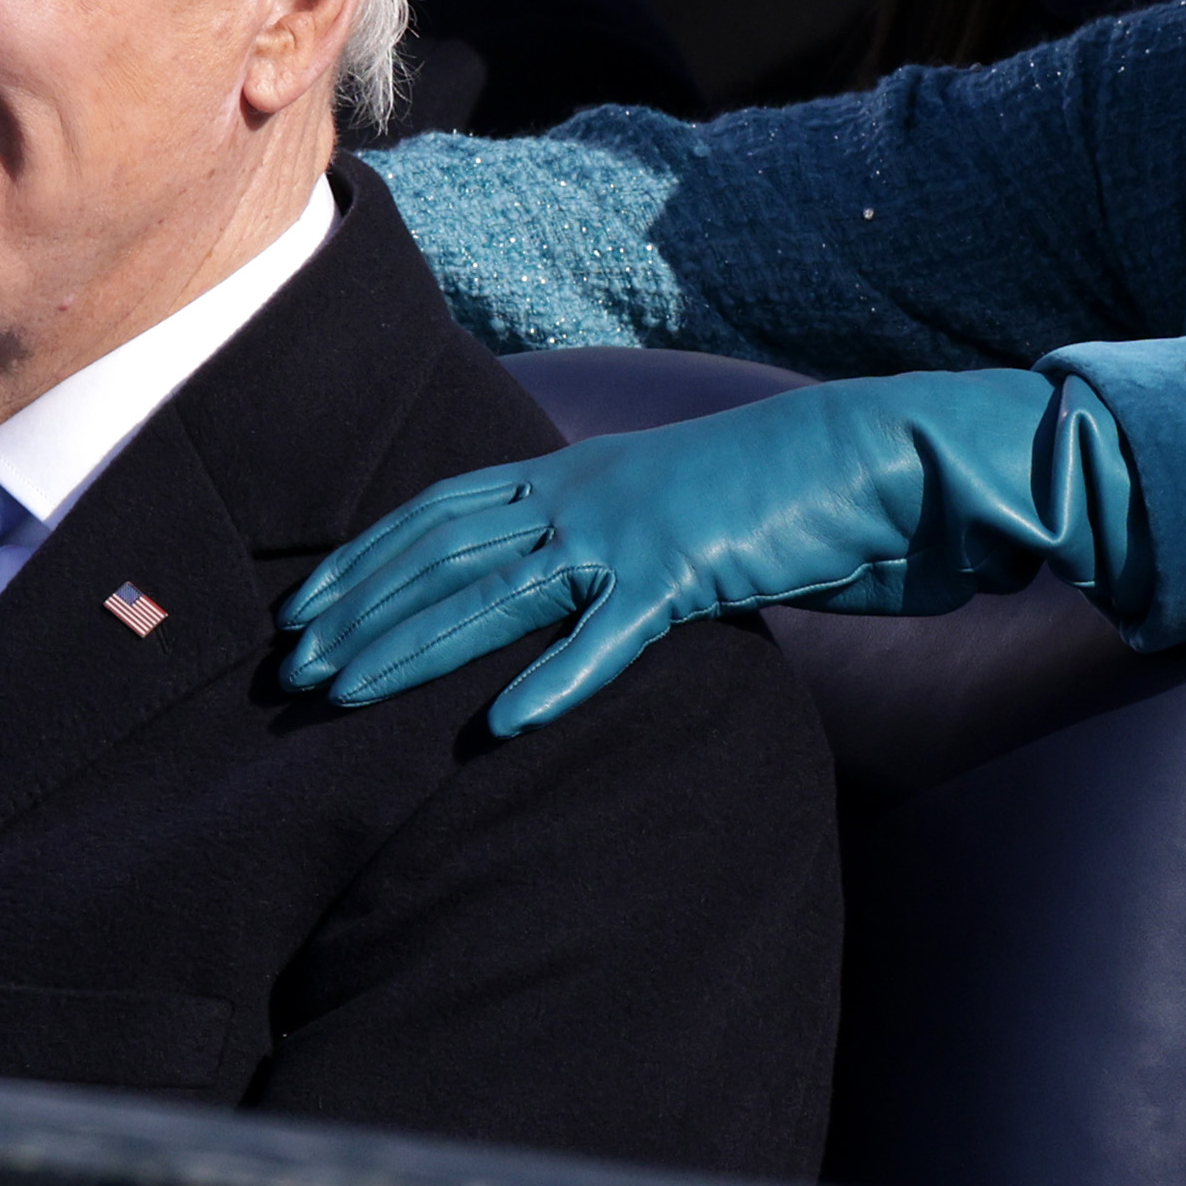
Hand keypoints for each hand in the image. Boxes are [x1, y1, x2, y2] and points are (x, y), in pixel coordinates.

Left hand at [278, 367, 1136, 730]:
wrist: (895, 459)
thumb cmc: (791, 498)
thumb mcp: (680, 511)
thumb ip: (613, 544)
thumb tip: (563, 583)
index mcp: (579, 474)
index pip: (440, 515)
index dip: (364, 564)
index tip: (301, 614)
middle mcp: (588, 492)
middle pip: (442, 554)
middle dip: (358, 613)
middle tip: (290, 672)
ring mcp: (636, 528)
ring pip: (496, 593)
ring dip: (413, 647)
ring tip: (345, 696)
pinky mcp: (694, 568)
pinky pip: (612, 634)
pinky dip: (556, 680)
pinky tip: (499, 727)